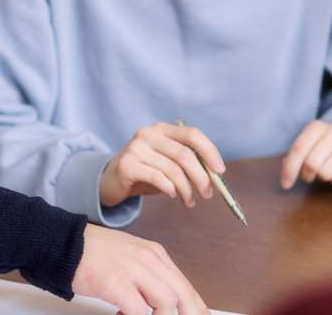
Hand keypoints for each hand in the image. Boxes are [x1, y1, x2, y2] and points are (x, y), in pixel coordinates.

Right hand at [73, 224, 208, 314]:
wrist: (63, 242)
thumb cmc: (92, 254)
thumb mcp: (129, 259)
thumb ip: (149, 277)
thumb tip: (165, 304)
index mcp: (153, 253)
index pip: (185, 285)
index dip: (197, 308)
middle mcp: (147, 258)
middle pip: (183, 294)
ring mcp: (132, 268)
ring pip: (167, 302)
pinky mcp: (116, 281)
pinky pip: (140, 312)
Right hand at [99, 122, 224, 207]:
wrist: (111, 180)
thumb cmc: (145, 172)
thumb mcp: (167, 163)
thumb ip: (187, 163)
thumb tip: (215, 175)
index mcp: (161, 129)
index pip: (191, 134)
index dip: (209, 151)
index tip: (220, 171)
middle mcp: (147, 134)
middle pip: (185, 155)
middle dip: (201, 177)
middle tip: (207, 194)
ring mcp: (135, 148)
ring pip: (173, 170)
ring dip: (187, 189)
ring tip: (189, 201)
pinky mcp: (127, 164)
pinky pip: (158, 178)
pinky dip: (171, 190)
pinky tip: (172, 195)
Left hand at [280, 120, 331, 188]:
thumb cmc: (326, 147)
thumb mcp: (310, 144)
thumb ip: (295, 156)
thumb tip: (285, 174)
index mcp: (316, 127)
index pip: (298, 149)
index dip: (289, 169)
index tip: (285, 184)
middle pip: (311, 163)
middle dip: (306, 175)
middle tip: (307, 177)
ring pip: (326, 172)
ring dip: (321, 178)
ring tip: (324, 172)